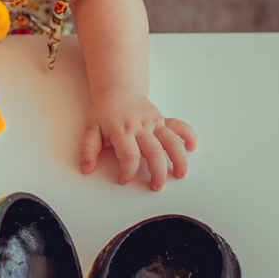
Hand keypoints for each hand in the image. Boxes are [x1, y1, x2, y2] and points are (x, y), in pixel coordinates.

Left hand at [79, 89, 197, 189]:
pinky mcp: (162, 119)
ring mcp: (153, 122)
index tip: (124, 179)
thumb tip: (87, 168)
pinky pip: (179, 125)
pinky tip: (192, 146)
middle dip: (157, 171)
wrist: (117, 92)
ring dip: (178, 157)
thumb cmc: (104, 113)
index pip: (129, 154)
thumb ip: (87, 149)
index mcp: (121, 130)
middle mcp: (140, 126)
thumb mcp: (90, 129)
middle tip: (157, 185)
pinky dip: (188, 135)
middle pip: (153, 150)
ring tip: (180, 173)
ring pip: (171, 140)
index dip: (128, 170)